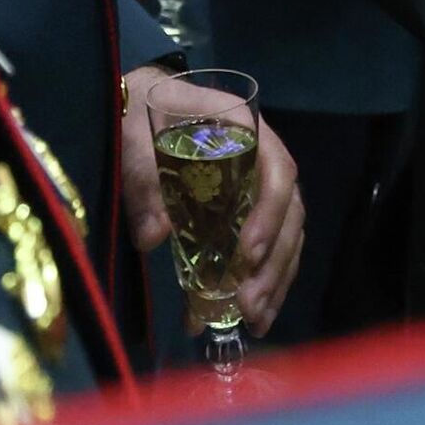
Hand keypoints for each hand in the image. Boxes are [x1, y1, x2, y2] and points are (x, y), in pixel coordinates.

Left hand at [122, 76, 305, 336]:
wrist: (138, 105)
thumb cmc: (140, 113)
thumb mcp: (135, 136)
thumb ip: (143, 178)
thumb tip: (153, 237)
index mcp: (244, 127)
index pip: (277, 170)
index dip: (269, 214)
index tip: (246, 254)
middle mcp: (263, 155)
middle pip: (289, 211)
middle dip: (274, 262)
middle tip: (248, 304)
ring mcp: (260, 183)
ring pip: (288, 233)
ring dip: (276, 278)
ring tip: (255, 319)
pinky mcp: (249, 208)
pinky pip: (273, 245)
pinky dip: (269, 279)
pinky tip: (256, 313)